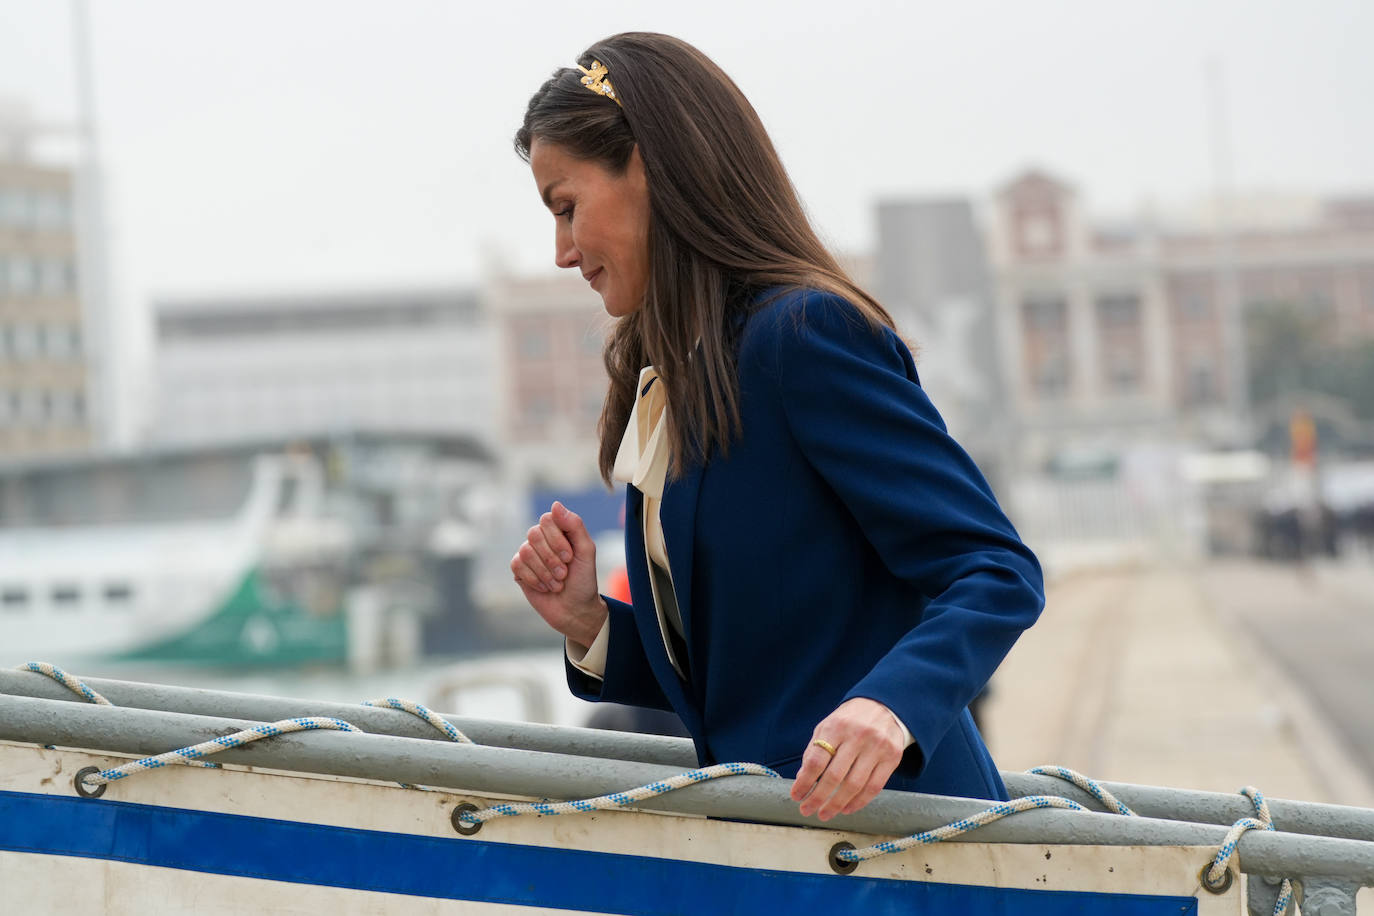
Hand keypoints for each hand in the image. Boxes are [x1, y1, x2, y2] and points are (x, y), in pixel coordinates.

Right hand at [510, 501, 606, 647]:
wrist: (575, 609)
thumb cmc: (583, 580)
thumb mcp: (586, 551)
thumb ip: (575, 525)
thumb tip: (555, 504)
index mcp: (559, 530)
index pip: (547, 519)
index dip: (556, 539)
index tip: (569, 557)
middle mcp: (542, 539)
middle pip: (534, 534)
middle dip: (551, 558)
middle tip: (564, 573)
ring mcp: (529, 553)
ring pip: (525, 551)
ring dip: (544, 572)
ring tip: (557, 583)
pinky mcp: (519, 570)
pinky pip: (517, 565)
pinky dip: (534, 580)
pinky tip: (545, 587)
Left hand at [790, 697, 906, 820]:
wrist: (884, 705)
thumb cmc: (849, 720)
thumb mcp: (827, 726)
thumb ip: (814, 750)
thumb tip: (802, 779)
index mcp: (836, 726)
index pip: (817, 760)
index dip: (804, 782)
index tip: (796, 795)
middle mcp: (857, 736)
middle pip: (834, 776)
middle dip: (818, 798)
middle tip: (807, 810)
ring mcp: (877, 747)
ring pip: (854, 785)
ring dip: (837, 804)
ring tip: (824, 813)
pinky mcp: (892, 757)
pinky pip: (874, 787)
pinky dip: (858, 802)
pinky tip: (846, 808)